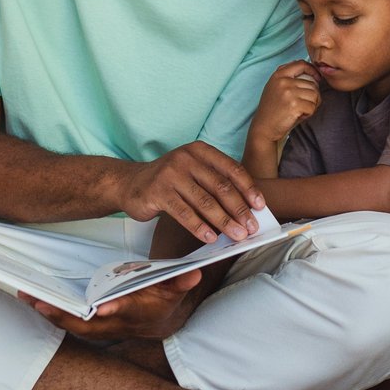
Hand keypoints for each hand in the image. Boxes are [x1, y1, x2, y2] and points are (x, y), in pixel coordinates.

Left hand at [20, 268, 203, 341]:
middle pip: (89, 324)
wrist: (159, 321)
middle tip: (43, 302)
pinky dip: (50, 312)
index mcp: (138, 313)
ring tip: (29, 298)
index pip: (126, 312)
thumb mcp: (176, 287)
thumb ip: (181, 280)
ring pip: (74, 325)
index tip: (102, 308)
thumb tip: (194, 273)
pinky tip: (32, 300)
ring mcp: (102, 328)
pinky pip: (68, 321)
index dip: (115, 310)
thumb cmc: (165, 298)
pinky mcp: (91, 326)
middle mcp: (117, 324)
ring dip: (51, 314)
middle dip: (66, 316)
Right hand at [119, 143, 262, 243]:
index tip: (260, 206)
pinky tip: (210, 238)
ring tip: (237, 235)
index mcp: (200, 151)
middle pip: (220, 187)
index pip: (231, 169)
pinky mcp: (158, 192)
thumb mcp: (193, 173)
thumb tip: (245, 208)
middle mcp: (186, 158)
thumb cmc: (168, 181)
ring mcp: (171, 174)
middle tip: (251, 227)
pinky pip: (184, 213)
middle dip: (239, 209)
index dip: (248, 188)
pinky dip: (199, 227)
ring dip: (224, 221)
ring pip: (204, 201)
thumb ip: (215, 183)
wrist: (129, 183)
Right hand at [249, 60, 320, 150]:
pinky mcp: (294, 105)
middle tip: (303, 105)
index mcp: (279, 75)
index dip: (313, 70)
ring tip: (300, 110)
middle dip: (313, 96)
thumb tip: (312, 73)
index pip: (301, 64)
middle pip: (312, 83)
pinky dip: (309, 113)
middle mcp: (284, 81)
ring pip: (315, 95)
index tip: (317, 79)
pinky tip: (298, 116)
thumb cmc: (272, 110)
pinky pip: (312, 107)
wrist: (264, 128)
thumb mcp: (275, 87)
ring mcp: (289, 93)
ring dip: (311, 105)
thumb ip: (289, 77)